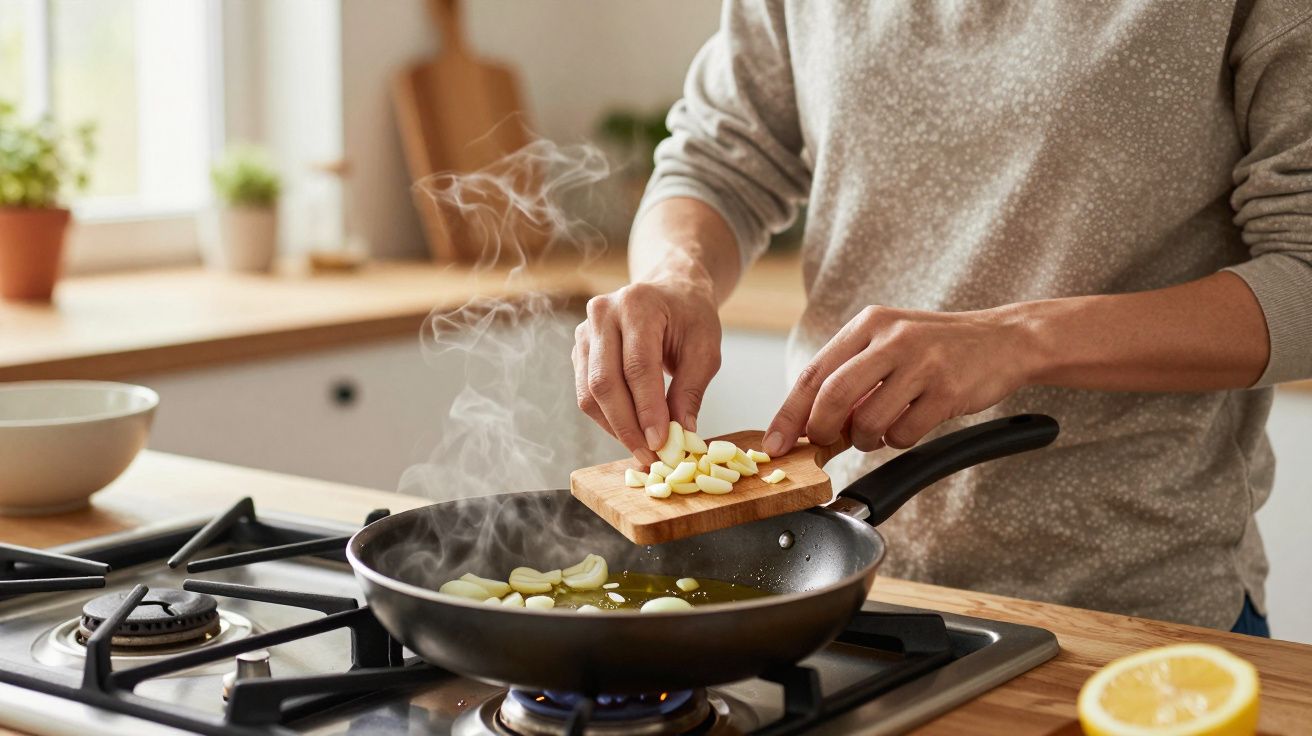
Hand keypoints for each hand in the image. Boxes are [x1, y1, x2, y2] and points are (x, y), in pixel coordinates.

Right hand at [573, 275, 722, 462]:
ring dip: (614, 427)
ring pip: (589, 393)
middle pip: (604, 382)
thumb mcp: (705, 349)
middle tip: (649, 455)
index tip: (660, 442)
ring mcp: (585, 332)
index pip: (637, 366)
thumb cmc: (691, 316)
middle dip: (626, 426)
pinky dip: (607, 418)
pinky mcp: (580, 351)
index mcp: (637, 305)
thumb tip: (681, 434)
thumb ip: (691, 390)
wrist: (671, 290)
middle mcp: (603, 314)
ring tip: (641, 448)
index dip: (647, 409)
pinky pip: (586, 394)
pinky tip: (630, 431)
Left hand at [763, 305, 1034, 455]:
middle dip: (822, 430)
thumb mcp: (889, 343)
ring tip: (879, 430)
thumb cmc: (938, 348)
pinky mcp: (948, 390)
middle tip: (825, 444)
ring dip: (866, 439)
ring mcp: (922, 363)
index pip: (814, 372)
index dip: (790, 412)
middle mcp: (893, 338)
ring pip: (869, 420)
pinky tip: (910, 424)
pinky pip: (904, 433)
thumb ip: (851, 374)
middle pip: (833, 395)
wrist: (1005, 340)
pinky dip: (899, 440)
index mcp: (869, 324)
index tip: (776, 442)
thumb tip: (808, 422)